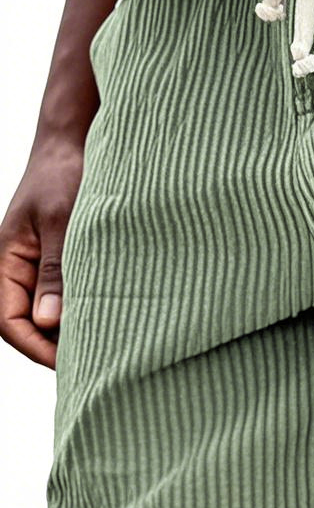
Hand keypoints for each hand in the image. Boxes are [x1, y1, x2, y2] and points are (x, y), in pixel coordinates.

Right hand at [0, 134, 84, 368]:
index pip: (8, 320)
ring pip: (47, 312)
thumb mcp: (61, 222)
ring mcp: (39, 266)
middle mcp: (18, 268)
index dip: (34, 347)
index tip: (67, 362)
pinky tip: (109, 318)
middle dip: (52, 347)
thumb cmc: (64, 174)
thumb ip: (56, 270)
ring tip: (103, 348)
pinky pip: (66, 295)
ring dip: (69, 331)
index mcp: (5, 260)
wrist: (75, 143)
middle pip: (25, 324)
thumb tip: (50, 322)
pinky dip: (82, 310)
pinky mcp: (62, 261)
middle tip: (92, 364)